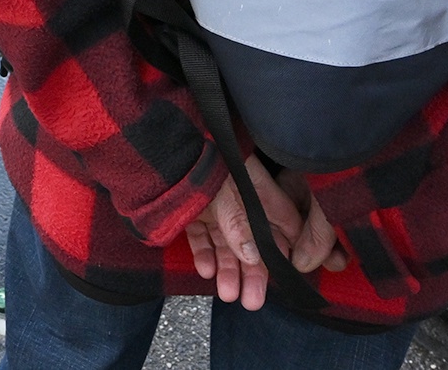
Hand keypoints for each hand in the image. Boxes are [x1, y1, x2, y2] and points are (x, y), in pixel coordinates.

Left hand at [183, 158, 345, 308]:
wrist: (161, 146)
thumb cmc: (201, 157)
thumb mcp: (225, 190)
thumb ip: (239, 223)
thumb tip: (254, 258)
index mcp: (259, 189)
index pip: (283, 225)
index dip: (287, 252)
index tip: (286, 277)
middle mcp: (241, 199)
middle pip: (254, 242)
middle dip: (254, 273)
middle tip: (253, 301)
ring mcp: (216, 204)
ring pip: (228, 243)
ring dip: (228, 270)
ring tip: (228, 294)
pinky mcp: (193, 209)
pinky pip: (202, 236)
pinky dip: (204, 254)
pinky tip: (206, 270)